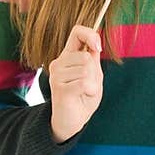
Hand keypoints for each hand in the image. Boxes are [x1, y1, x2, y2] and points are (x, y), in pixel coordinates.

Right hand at [48, 25, 103, 141]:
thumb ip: (93, 60)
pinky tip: (82, 96)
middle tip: (88, 86)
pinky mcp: (58, 88)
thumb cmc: (84, 98)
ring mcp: (56, 75)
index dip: (90, 35)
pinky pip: (83, 83)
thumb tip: (95, 45)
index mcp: (68, 56)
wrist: (72, 121)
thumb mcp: (94, 76)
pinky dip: (89, 91)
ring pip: (85, 70)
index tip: (98, 47)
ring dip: (92, 84)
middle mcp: (59, 63)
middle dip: (94, 73)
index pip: (77, 32)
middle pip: (86, 57)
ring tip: (84, 93)